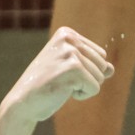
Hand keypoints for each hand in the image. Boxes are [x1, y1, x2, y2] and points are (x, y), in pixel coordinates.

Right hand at [0, 27, 114, 123]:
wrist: (23, 101)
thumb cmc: (47, 84)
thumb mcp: (70, 70)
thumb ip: (93, 65)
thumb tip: (112, 69)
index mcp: (67, 34)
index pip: (100, 55)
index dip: (87, 70)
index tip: (64, 72)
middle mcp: (69, 39)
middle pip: (103, 65)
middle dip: (88, 79)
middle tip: (62, 81)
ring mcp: (71, 53)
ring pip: (100, 77)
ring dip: (84, 87)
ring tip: (61, 85)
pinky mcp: (73, 69)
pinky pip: (95, 88)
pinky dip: (82, 95)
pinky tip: (62, 92)